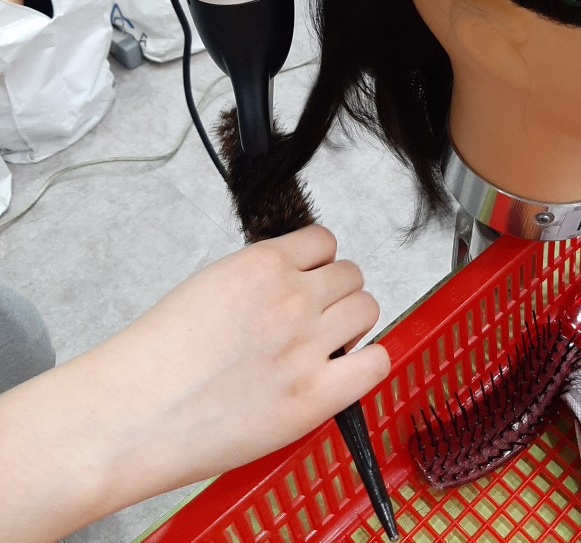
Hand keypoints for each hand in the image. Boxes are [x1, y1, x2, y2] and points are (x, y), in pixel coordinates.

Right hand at [0, 226, 389, 542]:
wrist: (133, 412)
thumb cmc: (155, 356)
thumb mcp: (209, 285)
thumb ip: (258, 279)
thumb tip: (291, 282)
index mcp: (263, 264)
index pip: (324, 240)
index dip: (318, 262)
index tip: (310, 279)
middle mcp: (292, 298)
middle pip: (351, 274)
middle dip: (336, 292)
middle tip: (316, 317)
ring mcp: (307, 346)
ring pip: (367, 308)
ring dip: (352, 322)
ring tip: (326, 343)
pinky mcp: (315, 396)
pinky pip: (375, 361)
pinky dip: (368, 362)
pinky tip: (343, 371)